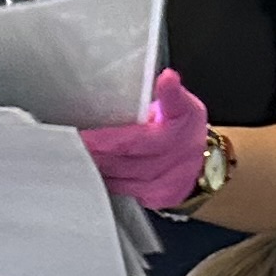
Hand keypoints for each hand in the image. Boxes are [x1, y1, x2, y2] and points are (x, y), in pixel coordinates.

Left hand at [80, 72, 214, 211]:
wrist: (204, 163)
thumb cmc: (184, 129)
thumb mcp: (183, 105)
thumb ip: (171, 94)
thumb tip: (167, 77)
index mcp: (178, 130)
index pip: (140, 136)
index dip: (110, 138)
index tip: (87, 137)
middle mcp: (173, 159)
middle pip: (124, 158)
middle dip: (96, 150)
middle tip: (71, 143)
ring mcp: (165, 183)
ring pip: (121, 177)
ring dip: (97, 166)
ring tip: (76, 155)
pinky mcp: (156, 198)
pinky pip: (124, 190)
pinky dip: (106, 180)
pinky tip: (92, 170)